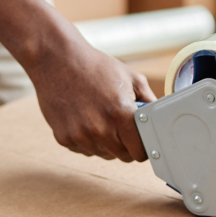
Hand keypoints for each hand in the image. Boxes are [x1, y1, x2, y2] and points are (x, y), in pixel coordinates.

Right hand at [29, 38, 156, 161]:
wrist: (57, 60)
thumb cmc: (95, 66)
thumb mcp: (131, 77)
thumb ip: (149, 100)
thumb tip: (158, 117)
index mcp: (120, 114)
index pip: (139, 152)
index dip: (143, 148)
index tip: (141, 142)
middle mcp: (100, 129)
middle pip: (122, 156)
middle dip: (126, 146)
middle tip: (123, 129)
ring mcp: (80, 136)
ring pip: (102, 154)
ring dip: (106, 143)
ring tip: (101, 119)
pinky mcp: (64, 139)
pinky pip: (84, 150)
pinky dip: (87, 140)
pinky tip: (85, 120)